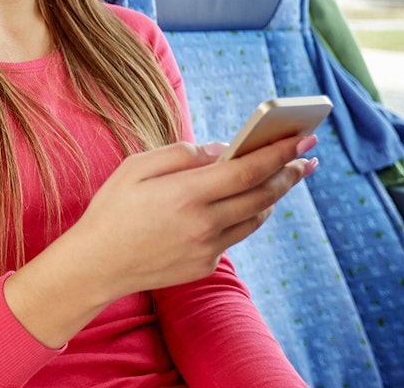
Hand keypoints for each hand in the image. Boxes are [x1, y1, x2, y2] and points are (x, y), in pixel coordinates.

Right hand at [4, 134, 315, 346]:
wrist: (96, 265)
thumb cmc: (112, 208)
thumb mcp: (136, 167)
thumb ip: (181, 154)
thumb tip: (221, 150)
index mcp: (188, 194)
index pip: (248, 169)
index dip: (280, 153)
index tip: (302, 139)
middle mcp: (204, 224)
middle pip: (262, 195)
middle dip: (289, 173)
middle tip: (307, 157)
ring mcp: (207, 249)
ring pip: (255, 218)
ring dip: (272, 195)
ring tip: (282, 177)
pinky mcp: (205, 265)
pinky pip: (234, 236)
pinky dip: (244, 216)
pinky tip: (244, 204)